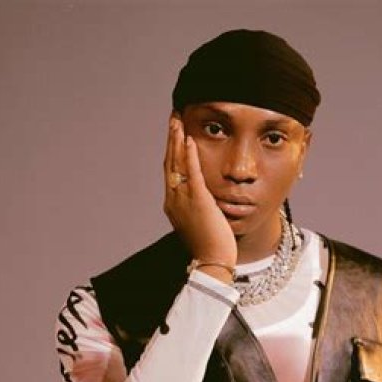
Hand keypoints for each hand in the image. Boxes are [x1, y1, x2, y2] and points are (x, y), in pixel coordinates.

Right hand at [163, 117, 236, 280]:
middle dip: (171, 138)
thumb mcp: (201, 221)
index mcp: (173, 204)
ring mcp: (183, 200)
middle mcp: (173, 200)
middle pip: (169, 162)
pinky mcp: (198, 201)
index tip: (175, 132)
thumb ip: (199, 206)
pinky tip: (190, 139)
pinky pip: (192, 173)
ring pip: (176, 163)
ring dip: (177, 140)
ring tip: (178, 121)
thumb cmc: (211, 246)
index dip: (171, 150)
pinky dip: (189, 155)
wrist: (212, 263)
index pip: (171, 170)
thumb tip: (205, 196)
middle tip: (173, 118)